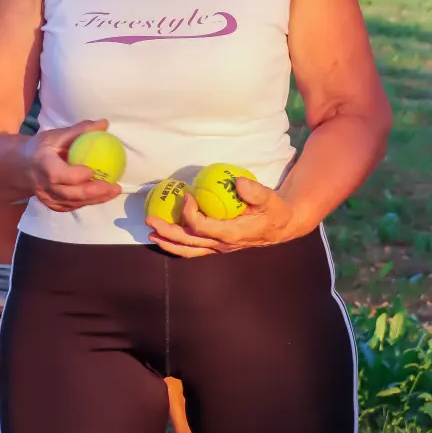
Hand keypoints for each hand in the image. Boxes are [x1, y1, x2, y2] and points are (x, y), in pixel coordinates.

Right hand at [25, 120, 122, 212]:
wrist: (23, 166)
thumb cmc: (41, 148)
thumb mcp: (57, 135)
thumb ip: (80, 130)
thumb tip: (104, 123)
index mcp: (44, 167)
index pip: (61, 175)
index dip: (78, 175)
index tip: (94, 169)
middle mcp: (45, 186)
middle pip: (71, 194)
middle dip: (95, 192)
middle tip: (114, 186)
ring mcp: (48, 199)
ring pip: (74, 203)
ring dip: (96, 199)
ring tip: (114, 191)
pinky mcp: (53, 205)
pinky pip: (72, 206)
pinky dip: (88, 202)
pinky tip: (102, 196)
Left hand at [146, 177, 300, 257]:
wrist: (281, 226)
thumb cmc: (274, 210)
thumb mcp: (270, 198)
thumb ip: (256, 192)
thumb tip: (238, 182)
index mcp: (232, 234)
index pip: (203, 227)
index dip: (190, 213)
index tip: (187, 195)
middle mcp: (222, 244)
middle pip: (189, 242)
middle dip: (168, 232)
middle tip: (150, 220)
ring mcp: (219, 247)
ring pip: (189, 250)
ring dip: (169, 242)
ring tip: (151, 233)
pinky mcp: (217, 245)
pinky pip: (194, 248)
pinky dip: (178, 244)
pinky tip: (167, 236)